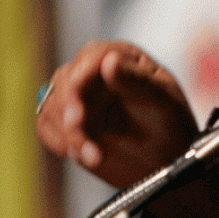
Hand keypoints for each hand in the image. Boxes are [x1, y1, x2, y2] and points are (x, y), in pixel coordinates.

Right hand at [37, 41, 199, 187]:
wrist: (165, 160)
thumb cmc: (171, 125)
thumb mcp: (163, 102)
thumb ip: (137, 82)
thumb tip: (109, 60)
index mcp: (124, 57)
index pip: (92, 57)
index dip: (80, 78)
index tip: (78, 105)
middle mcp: (97, 71)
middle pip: (66, 80)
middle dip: (70, 109)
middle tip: (80, 133)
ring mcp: (80, 95)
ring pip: (53, 104)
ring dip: (69, 132)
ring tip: (96, 156)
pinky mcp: (67, 119)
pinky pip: (47, 124)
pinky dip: (61, 142)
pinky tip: (86, 155)